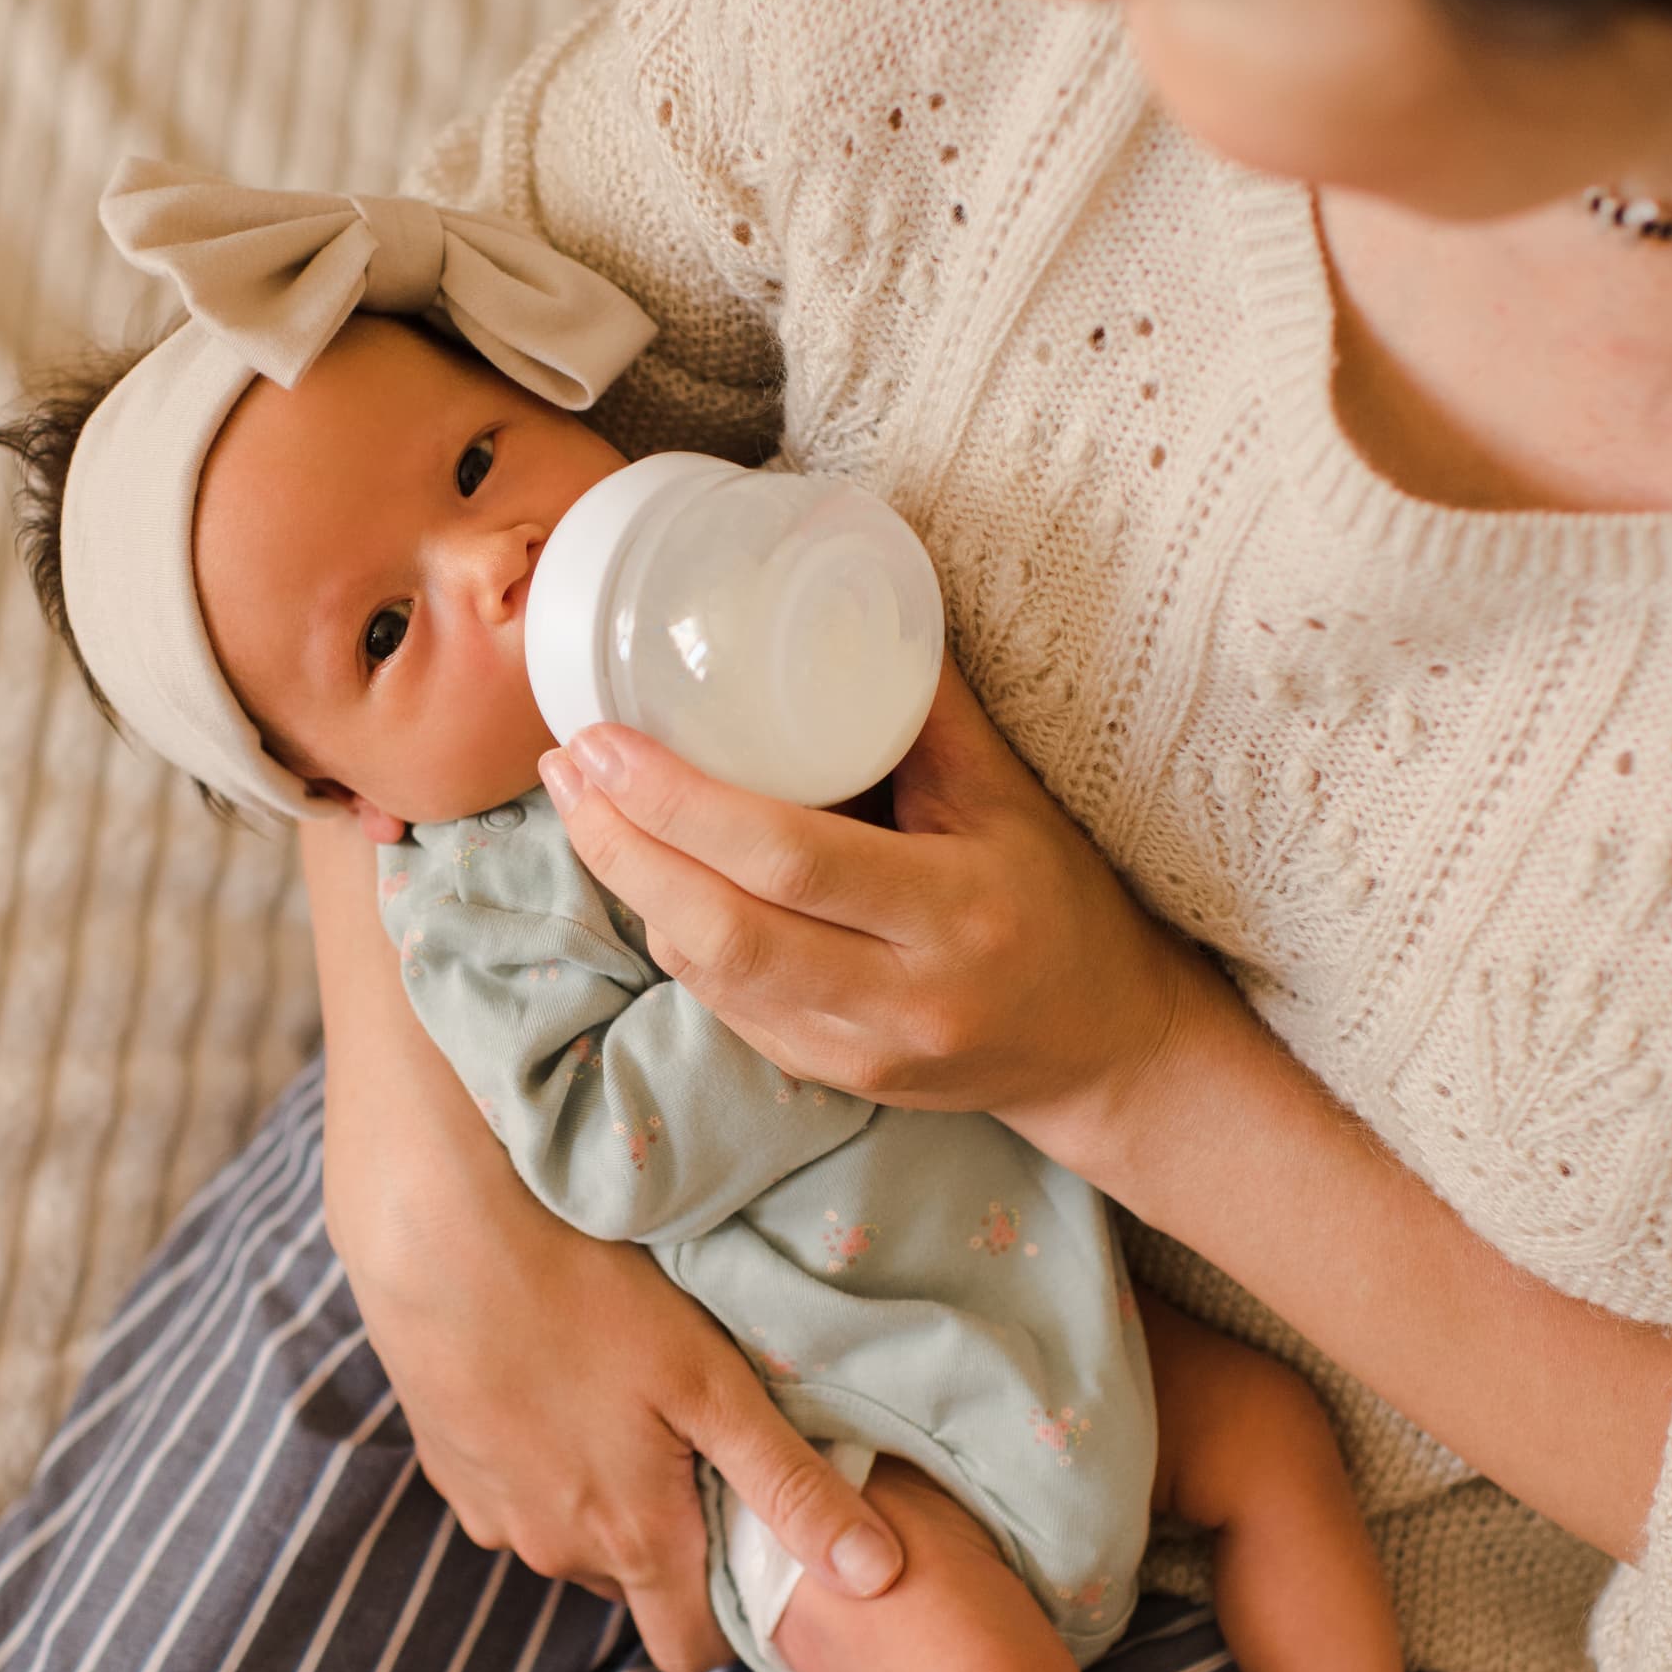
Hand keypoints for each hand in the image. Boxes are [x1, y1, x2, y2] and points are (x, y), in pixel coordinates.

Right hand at [328, 1123, 903, 1671]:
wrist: (436, 1237)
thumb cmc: (586, 1296)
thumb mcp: (712, 1383)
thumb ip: (793, 1488)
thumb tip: (882, 1578)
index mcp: (632, 1541)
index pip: (689, 1649)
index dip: (729, 1612)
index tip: (752, 1543)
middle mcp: (554, 1551)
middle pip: (634, 1586)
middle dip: (669, 1540)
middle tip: (693, 1443)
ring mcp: (490, 1516)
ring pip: (571, 1539)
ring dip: (602, 1497)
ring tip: (622, 1402)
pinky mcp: (446, 1471)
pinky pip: (515, 1497)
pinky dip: (542, 1462)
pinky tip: (555, 1385)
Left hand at [534, 663, 1220, 1128]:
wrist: (1102, 1044)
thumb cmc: (1057, 899)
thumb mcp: (1009, 795)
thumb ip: (925, 706)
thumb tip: (838, 593)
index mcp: (956, 913)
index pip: (790, 859)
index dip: (680, 802)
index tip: (606, 740)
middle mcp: (904, 997)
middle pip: (723, 930)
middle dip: (623, 846)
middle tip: (569, 767)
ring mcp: (860, 1051)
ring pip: (708, 975)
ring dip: (632, 887)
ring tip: (585, 805)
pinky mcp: (831, 1079)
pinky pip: (723, 1007)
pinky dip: (673, 933)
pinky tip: (644, 872)